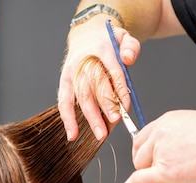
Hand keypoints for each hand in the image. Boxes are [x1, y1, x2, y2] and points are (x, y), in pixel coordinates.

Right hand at [58, 17, 140, 140]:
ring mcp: (73, 72)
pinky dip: (68, 119)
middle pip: (95, 85)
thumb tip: (128, 59)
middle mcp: (84, 61)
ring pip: (82, 97)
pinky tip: (73, 134)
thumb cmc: (107, 41)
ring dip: (91, 117)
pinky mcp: (64, 81)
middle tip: (115, 121)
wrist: (86, 34)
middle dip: (105, 105)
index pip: (112, 71)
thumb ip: (130, 47)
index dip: (119, 90)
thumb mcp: (124, 37)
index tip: (126, 106)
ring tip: (101, 134)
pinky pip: (64, 102)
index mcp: (101, 48)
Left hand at [117, 110, 195, 182]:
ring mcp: (161, 151)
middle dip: (152, 171)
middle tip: (170, 181)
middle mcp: (161, 133)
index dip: (146, 155)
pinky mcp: (165, 171)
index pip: (144, 139)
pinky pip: (139, 180)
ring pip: (145, 171)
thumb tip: (177, 157)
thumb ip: (181, 142)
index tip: (149, 164)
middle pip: (141, 156)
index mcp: (169, 121)